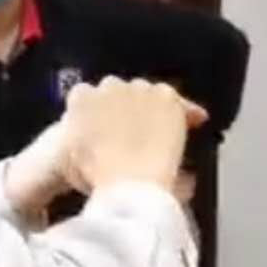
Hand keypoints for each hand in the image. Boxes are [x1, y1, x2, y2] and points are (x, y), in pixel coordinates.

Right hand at [63, 77, 206, 194]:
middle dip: (124, 107)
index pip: (86, 95)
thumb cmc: (97, 176)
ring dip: (152, 107)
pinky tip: (195, 122)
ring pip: (148, 92)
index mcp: (81, 98)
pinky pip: (178, 99)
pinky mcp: (166, 97)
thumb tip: (83, 135)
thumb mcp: (71, 159)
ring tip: (161, 133)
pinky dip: (187, 110)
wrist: (129, 180)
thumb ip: (76, 137)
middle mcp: (109, 86)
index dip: (98, 114)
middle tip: (133, 133)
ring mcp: (140, 89)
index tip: (105, 128)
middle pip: (118, 90)